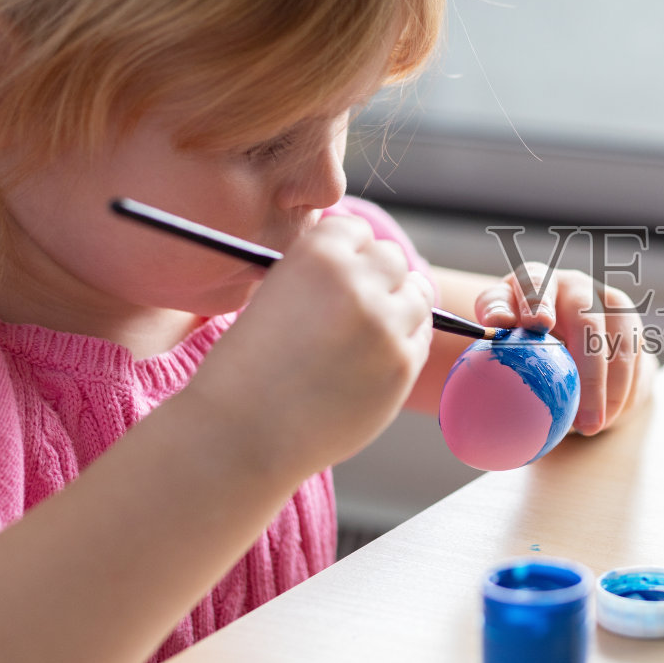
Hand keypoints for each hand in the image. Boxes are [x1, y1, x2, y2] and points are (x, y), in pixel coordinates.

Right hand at [188, 215, 434, 478]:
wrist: (243, 433)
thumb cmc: (247, 369)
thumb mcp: (272, 296)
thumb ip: (319, 275)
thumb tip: (361, 266)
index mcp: (318, 255)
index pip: (356, 229)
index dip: (347, 250)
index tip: (340, 271)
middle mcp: (358, 282)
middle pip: (392, 258)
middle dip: (376, 276)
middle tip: (355, 305)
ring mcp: (386, 325)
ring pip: (417, 294)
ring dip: (398, 305)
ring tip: (366, 332)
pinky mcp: (403, 365)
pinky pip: (420, 336)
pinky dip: (404, 341)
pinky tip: (372, 359)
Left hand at [474, 264, 651, 434]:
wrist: (558, 337)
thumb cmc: (517, 335)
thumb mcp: (498, 325)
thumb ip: (494, 320)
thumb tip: (494, 326)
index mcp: (539, 280)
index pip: (537, 284)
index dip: (539, 302)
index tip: (538, 325)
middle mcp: (579, 288)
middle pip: (589, 322)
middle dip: (589, 372)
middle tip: (583, 417)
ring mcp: (611, 305)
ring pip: (623, 345)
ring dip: (613, 391)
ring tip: (595, 426)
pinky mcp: (633, 329)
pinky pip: (639, 362)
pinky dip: (627, 393)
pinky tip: (610, 418)